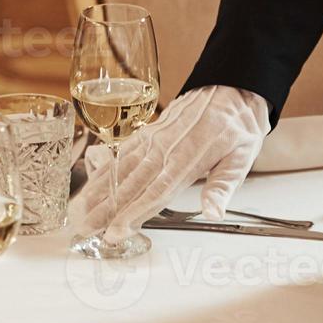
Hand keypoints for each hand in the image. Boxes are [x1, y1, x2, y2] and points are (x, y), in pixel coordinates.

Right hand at [71, 85, 270, 235]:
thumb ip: (224, 186)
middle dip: (106, 210)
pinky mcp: (149, 132)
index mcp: (188, 159)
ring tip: (80, 211)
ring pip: (121, 169)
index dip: (133, 215)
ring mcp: (153, 139)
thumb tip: (213, 213)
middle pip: (131, 185)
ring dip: (99, 192)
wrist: (232, 89)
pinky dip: (104, 169)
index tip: (115, 233)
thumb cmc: (238, 125)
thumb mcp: (242, 156)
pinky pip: (122, 153)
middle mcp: (165, 149)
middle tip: (86, 230)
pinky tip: (91, 183)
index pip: (156, 193)